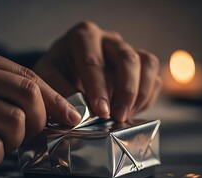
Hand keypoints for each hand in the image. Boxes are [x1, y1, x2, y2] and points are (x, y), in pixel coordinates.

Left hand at [34, 21, 161, 121]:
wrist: (68, 66)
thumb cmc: (58, 69)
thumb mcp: (48, 76)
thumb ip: (60, 93)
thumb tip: (77, 115)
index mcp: (84, 36)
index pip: (94, 62)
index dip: (98, 89)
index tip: (101, 111)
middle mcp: (109, 39)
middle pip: (127, 59)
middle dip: (126, 91)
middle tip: (118, 116)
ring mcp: (128, 49)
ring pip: (147, 64)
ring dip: (141, 93)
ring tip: (126, 116)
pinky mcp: (140, 63)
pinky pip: (153, 77)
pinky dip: (148, 96)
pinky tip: (132, 111)